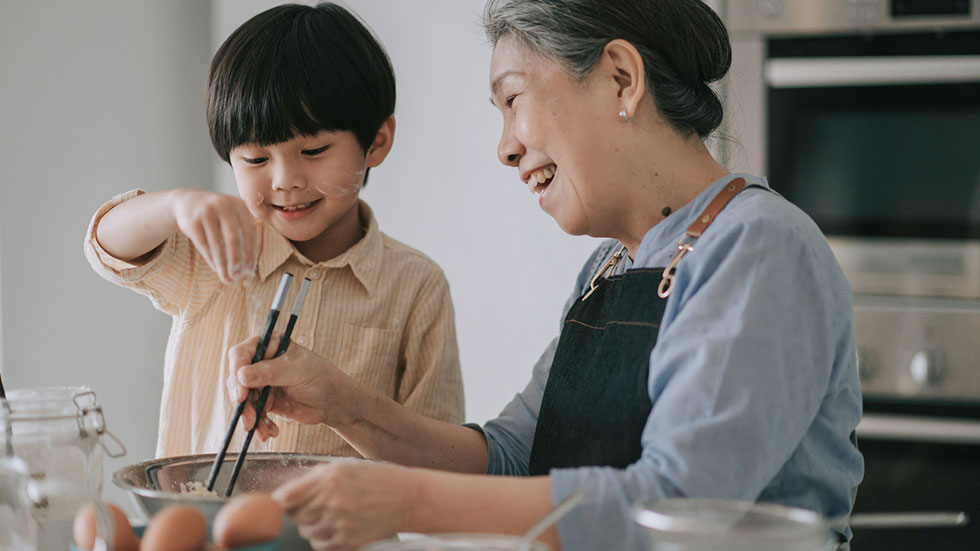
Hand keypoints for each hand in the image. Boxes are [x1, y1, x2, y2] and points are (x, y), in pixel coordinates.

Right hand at [170, 189, 256, 282]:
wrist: (187, 201)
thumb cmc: (217, 215)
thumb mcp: (232, 216)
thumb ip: (243, 236)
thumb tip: (250, 269)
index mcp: (239, 205)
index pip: (250, 232)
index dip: (251, 252)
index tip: (250, 270)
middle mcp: (223, 206)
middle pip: (233, 238)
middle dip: (236, 260)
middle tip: (237, 277)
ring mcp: (206, 212)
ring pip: (216, 244)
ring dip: (222, 264)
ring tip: (226, 278)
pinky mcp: (191, 221)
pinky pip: (203, 244)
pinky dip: (210, 258)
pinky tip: (215, 268)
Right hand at [226, 335, 363, 438]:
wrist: (334, 401)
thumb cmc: (320, 377)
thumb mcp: (296, 371)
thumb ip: (269, 372)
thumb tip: (240, 376)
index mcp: (269, 345)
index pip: (240, 354)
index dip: (236, 372)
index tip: (240, 392)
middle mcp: (261, 362)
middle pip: (237, 379)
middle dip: (241, 401)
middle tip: (247, 417)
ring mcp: (262, 383)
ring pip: (243, 400)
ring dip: (249, 417)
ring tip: (260, 430)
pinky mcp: (265, 402)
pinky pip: (253, 413)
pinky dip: (259, 425)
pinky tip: (270, 433)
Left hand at [273, 462, 418, 550]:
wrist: (407, 498)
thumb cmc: (376, 479)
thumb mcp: (344, 467)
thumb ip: (314, 478)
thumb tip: (287, 493)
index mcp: (329, 478)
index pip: (286, 497)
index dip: (281, 500)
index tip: (283, 501)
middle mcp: (332, 500)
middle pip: (294, 515)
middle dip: (299, 511)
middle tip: (313, 505)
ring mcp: (340, 522)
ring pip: (305, 531)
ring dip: (311, 525)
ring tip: (328, 515)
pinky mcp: (347, 540)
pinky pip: (320, 544)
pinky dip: (322, 538)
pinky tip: (334, 527)